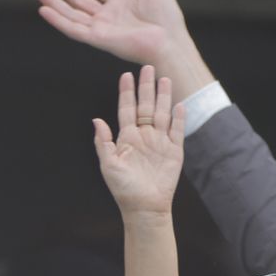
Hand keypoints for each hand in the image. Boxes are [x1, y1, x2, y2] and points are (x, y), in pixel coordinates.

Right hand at [35, 0, 209, 93]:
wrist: (169, 43)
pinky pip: (73, 29)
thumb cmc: (169, 23)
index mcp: (121, 5)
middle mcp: (108, 17)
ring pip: (72, 13)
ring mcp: (102, 28)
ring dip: (54, 2)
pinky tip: (44, 9)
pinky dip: (58, 19)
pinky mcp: (98, 39)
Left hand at [94, 66, 184, 218]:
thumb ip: (103, 142)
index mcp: (127, 137)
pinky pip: (177, 131)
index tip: (126, 75)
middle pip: (146, 106)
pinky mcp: (174, 152)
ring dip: (163, 97)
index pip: (127, 109)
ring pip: (162, 113)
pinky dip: (179, 118)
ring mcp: (160, 143)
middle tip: (148, 68)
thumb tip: (96, 120)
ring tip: (165, 79)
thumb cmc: (123, 189)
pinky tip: (179, 104)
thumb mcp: (108, 165)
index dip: (126, 92)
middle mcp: (144, 136)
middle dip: (147, 87)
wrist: (144, 207)